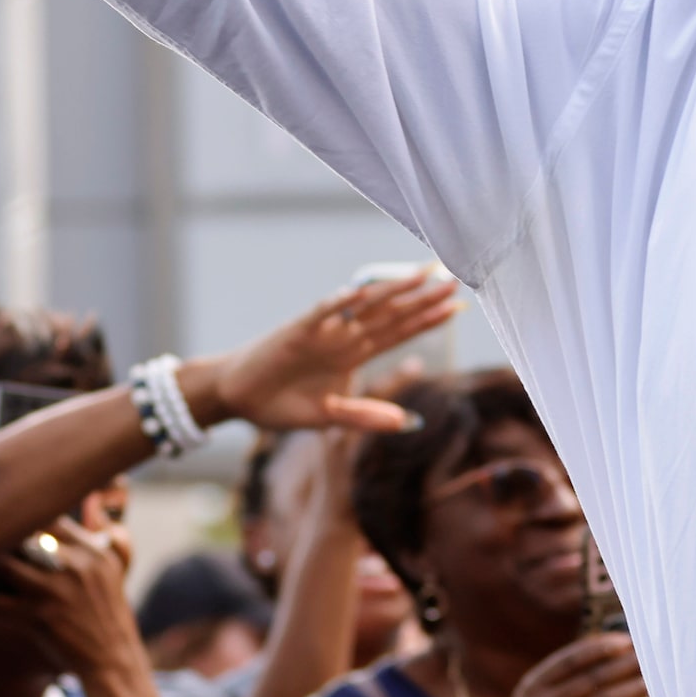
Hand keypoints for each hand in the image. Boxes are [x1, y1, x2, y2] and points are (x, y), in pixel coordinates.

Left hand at [0, 523, 153, 696]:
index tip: (16, 537)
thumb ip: (113, 536)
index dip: (24, 525)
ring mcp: (55, 591)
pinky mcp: (39, 618)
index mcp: (92, 551)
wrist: (113, 661)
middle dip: (2, 543)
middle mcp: (74, 566)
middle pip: (18, 535)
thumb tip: (98, 510)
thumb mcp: (118, 570)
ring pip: (0, 566)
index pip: (46, 517)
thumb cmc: (109, 614)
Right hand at [190, 271, 460, 434]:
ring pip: (363, 307)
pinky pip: (318, 315)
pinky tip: (358, 291)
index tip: (457, 307)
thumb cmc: (282, 403)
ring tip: (421, 274)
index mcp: (352, 353)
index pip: (399, 332)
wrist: (238, 397)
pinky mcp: (295, 333)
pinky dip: (336, 304)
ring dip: (392, 290)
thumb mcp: (330, 416)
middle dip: (422, 298)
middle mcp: (342, 337)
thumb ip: (366, 416)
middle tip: (454, 278)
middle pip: (391, 314)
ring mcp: (321, 332)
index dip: (428, 320)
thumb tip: (408, 422)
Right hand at [499, 633, 653, 696]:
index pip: (571, 659)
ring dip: (633, 686)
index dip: (601, 647)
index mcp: (533, 687)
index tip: (626, 640)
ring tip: (653, 677)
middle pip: (593, 677)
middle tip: (648, 655)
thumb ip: (561, 679)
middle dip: (624, 664)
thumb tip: (606, 650)